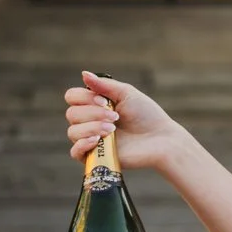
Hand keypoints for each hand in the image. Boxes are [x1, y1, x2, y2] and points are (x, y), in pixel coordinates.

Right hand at [63, 70, 179, 172]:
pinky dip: (82, 145)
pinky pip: (74, 152)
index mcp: (94, 104)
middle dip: (93, 113)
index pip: (72, 97)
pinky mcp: (95, 157)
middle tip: (116, 117)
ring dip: (92, 127)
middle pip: (72, 113)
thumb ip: (104, 85)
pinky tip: (97, 140)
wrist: (160, 139)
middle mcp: (90, 121)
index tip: (105, 101)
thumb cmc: (146, 115)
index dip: (84, 97)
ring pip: (73, 132)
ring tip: (112, 130)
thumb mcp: (126, 94)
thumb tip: (83, 74)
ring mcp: (91, 139)